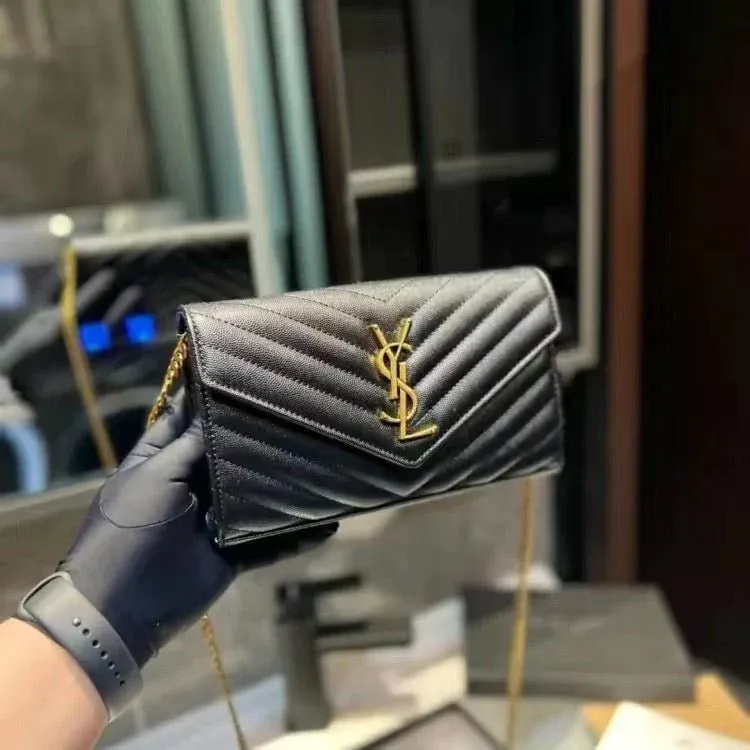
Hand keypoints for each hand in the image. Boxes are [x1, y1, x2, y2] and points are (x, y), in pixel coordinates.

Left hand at [58, 391, 336, 667]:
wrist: (122, 608)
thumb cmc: (132, 529)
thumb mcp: (157, 475)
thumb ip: (191, 443)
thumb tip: (215, 403)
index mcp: (162, 459)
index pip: (188, 417)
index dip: (211, 395)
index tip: (247, 372)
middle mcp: (191, 483)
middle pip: (228, 453)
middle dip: (256, 436)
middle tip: (300, 411)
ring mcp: (214, 518)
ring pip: (254, 494)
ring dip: (282, 483)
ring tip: (323, 459)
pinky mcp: (233, 551)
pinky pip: (270, 540)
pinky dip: (296, 533)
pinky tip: (327, 521)